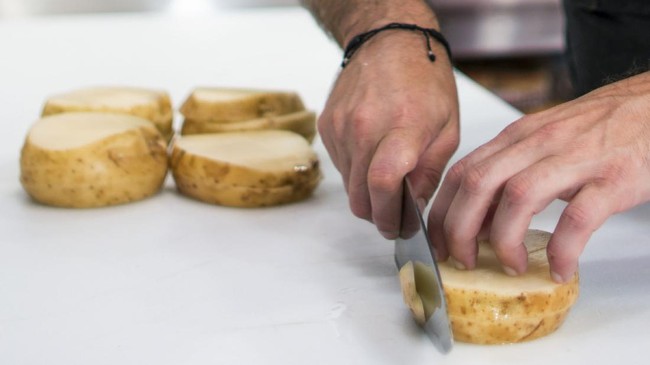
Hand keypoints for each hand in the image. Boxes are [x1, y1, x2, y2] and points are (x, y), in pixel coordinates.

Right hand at [318, 30, 458, 238]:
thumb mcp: (448, 126)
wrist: (389, 42)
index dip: (389, 215)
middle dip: (377, 215)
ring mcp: (341, 127)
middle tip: (393, 217)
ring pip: (348, 185)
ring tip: (387, 179)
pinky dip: (356, 171)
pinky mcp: (327, 126)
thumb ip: (430, 171)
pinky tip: (373, 155)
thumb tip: (414, 206)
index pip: (384, 183)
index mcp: (403, 126)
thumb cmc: (425, 81)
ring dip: (366, 193)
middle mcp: (364, 126)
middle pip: (360, 195)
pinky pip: (340, 165)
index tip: (398, 227)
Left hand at [428, 72, 649, 281]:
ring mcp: (576, 159)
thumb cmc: (599, 127)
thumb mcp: (543, 142)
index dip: (442, 212)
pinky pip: (578, 219)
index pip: (462, 172)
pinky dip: (562, 249)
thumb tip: (478, 216)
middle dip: (460, 229)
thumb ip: (509, 171)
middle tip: (462, 259)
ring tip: (509, 265)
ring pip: (519, 197)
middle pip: (479, 184)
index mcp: (518, 137)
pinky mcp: (612, 178)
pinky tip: (559, 268)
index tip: (438, 242)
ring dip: (504, 239)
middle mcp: (539, 143)